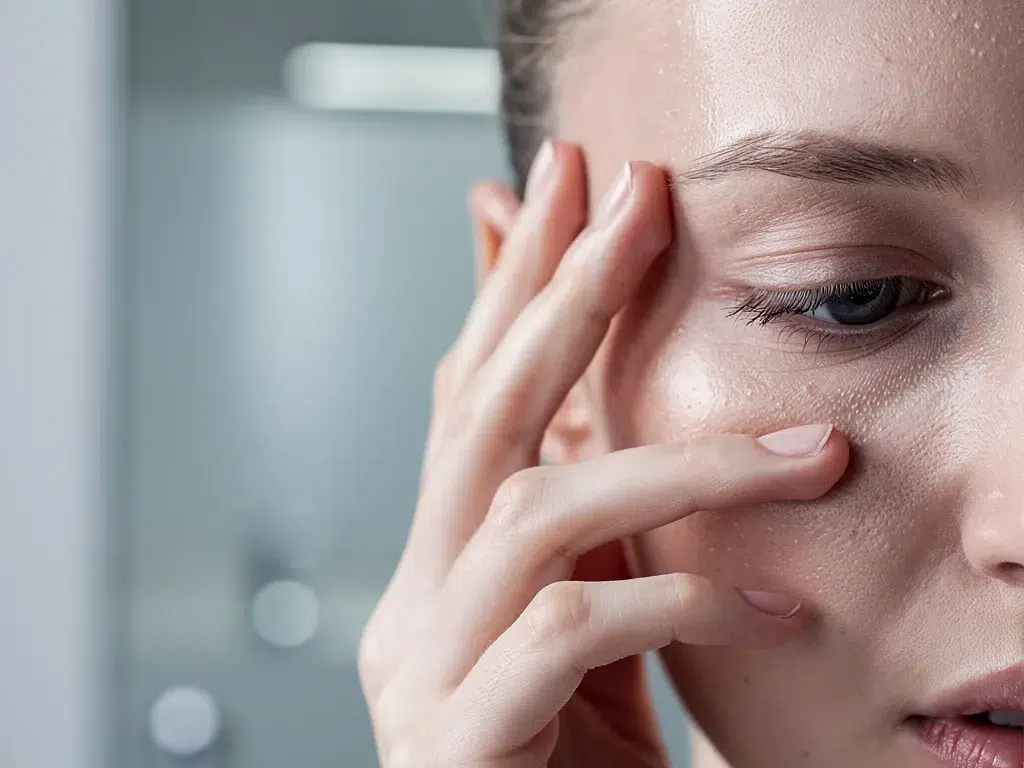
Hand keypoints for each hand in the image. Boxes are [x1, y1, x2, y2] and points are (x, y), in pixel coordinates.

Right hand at [359, 142, 849, 766]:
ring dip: (677, 465)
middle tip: (628, 198)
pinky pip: (572, 637)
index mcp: (442, 563)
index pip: (470, 394)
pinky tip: (777, 601)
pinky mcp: (461, 740)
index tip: (559, 183)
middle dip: (556, 299)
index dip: (510, 283)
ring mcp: (424, 667)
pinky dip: (681, 599)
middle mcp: (415, 598)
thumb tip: (612, 417)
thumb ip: (592, 523)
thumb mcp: (587, 618)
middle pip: (478, 415)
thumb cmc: (564, 760)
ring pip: (536, 513)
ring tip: (811, 454)